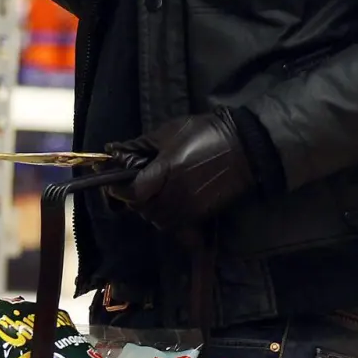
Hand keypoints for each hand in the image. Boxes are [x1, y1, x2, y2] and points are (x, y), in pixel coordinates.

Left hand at [106, 110, 254, 232]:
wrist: (245, 146)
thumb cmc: (205, 132)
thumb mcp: (169, 132)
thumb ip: (140, 145)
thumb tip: (112, 149)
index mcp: (166, 171)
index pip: (133, 192)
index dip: (119, 189)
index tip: (116, 182)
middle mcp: (176, 194)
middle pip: (144, 209)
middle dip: (135, 200)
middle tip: (135, 185)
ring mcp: (190, 207)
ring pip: (159, 221)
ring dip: (151, 210)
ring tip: (153, 195)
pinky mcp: (202, 214)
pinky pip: (176, 226)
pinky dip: (168, 218)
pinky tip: (168, 205)